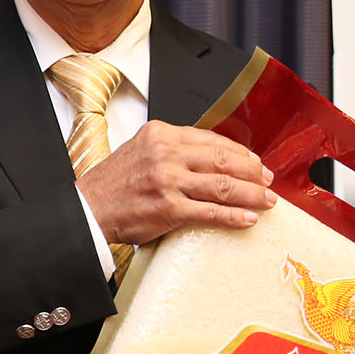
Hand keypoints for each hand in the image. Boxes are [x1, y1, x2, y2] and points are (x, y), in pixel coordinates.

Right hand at [77, 121, 275, 245]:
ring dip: (251, 195)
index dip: (241, 153)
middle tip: (267, 183)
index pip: (213, 139)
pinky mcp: (168, 208)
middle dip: (253, 173)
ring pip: (223, 185)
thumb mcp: (141, 150)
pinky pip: (211, 212)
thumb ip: (173, 149)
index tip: (255, 164)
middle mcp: (166, 153)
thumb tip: (211, 159)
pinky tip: (248, 219)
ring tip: (267, 202)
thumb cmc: (113, 185)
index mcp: (161, 134)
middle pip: (224, 160)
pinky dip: (234, 216)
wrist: (87, 209)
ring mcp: (168, 180)